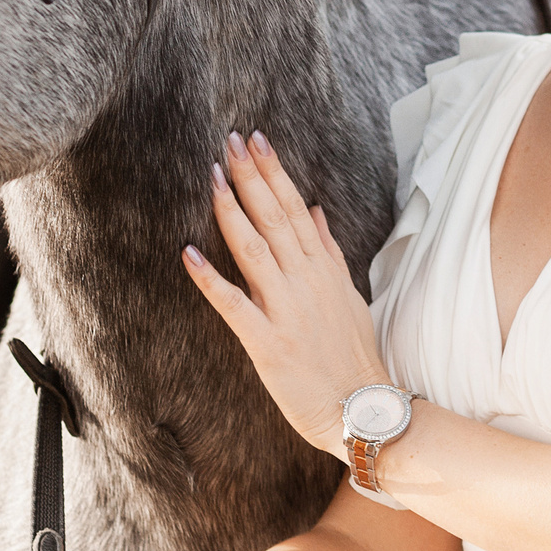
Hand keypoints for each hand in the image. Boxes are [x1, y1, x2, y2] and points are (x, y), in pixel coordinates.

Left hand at [183, 131, 391, 458]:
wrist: (362, 409)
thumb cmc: (354, 356)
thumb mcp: (349, 295)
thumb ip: (329, 251)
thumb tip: (314, 210)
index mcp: (323, 269)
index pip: (294, 208)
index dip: (273, 172)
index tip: (255, 140)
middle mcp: (305, 282)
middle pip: (274, 218)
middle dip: (250, 177)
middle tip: (229, 141)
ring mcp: (287, 311)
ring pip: (254, 251)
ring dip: (231, 212)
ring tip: (212, 177)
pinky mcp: (268, 343)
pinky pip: (234, 306)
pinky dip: (211, 280)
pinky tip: (188, 254)